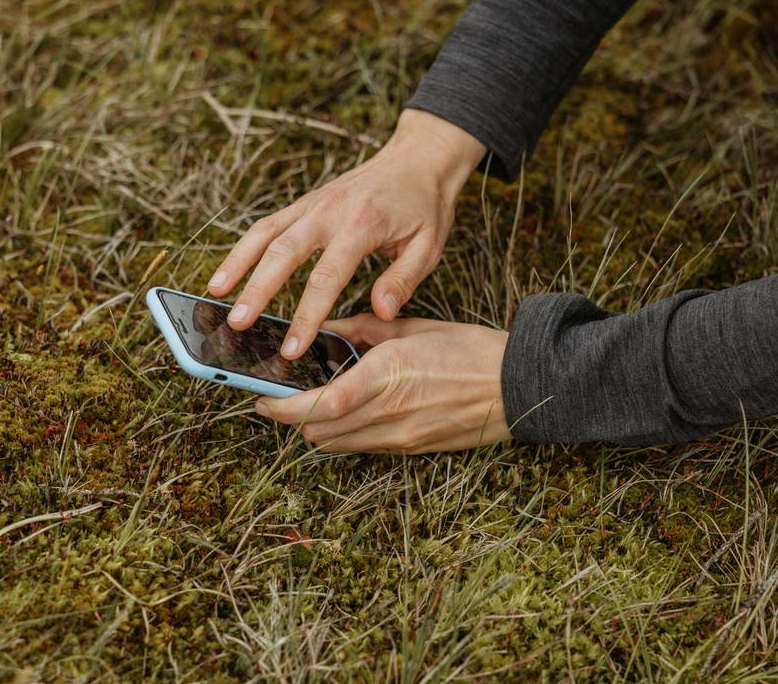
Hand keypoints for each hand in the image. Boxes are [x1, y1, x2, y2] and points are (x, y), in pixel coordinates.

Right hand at [206, 109, 485, 360]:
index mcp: (362, 224)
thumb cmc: (424, 206)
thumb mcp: (428, 246)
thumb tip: (379, 313)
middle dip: (257, 291)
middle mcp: (329, 210)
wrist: (417, 158)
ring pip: (264, 234)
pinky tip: (228, 274)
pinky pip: (267, 225)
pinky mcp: (304, 203)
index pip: (326, 276)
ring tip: (215, 297)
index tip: (292, 348)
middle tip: (238, 325)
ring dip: (237, 265)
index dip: (307, 315)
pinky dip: (243, 248)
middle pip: (283, 253)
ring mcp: (312, 203)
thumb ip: (403, 280)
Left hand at [254, 313, 511, 454]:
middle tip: (273, 400)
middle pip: (319, 432)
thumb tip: (326, 330)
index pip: (322, 404)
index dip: (284, 408)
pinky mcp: (410, 449)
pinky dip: (340, 434)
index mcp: (389, 375)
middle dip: (289, 420)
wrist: (516, 387)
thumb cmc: (469, 350)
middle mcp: (390, 413)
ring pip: (335, 445)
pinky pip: (361, 448)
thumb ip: (362, 330)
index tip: (260, 398)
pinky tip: (341, 413)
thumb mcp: (412, 328)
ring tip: (302, 406)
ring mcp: (400, 437)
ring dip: (312, 429)